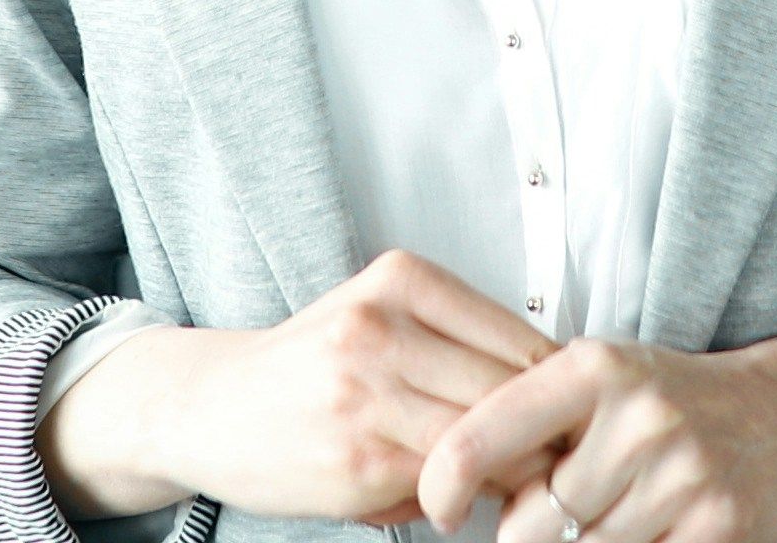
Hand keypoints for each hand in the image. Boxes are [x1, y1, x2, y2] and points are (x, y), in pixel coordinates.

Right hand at [40, 249, 552, 522]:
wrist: (209, 408)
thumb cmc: (309, 363)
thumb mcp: (378, 313)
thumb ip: (458, 336)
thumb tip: (559, 387)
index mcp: (399, 279)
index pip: (523, 339)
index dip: (559, 390)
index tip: (567, 417)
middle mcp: (381, 328)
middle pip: (511, 391)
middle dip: (540, 434)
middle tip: (549, 458)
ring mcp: (367, 396)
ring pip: (485, 440)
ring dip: (506, 470)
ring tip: (501, 479)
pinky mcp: (358, 462)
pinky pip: (444, 484)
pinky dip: (458, 496)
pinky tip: (443, 496)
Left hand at [421, 325, 776, 542]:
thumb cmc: (669, 401)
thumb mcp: (600, 381)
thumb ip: (530, 423)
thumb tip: (448, 490)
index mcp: (595, 368)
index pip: (482, 435)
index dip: (442, 484)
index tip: (439, 510)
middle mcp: (640, 416)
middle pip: (527, 522)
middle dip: (525, 532)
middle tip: (552, 512)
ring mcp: (684, 475)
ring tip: (609, 516)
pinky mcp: (720, 529)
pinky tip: (645, 533)